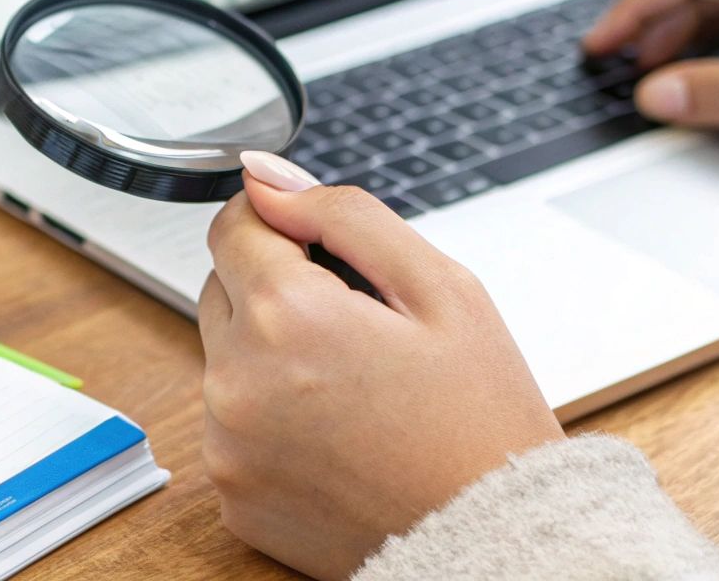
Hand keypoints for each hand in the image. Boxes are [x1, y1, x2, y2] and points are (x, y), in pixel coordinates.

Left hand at [197, 155, 562, 579]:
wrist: (495, 542)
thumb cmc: (480, 421)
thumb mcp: (440, 288)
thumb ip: (342, 215)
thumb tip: (265, 176)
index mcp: (285, 315)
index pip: (232, 225)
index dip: (281, 227)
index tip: (322, 252)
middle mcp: (236, 380)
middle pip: (222, 290)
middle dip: (277, 292)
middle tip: (358, 330)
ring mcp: (227, 444)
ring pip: (225, 359)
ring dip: (269, 356)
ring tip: (353, 388)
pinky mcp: (231, 494)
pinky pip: (232, 427)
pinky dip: (269, 420)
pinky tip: (335, 434)